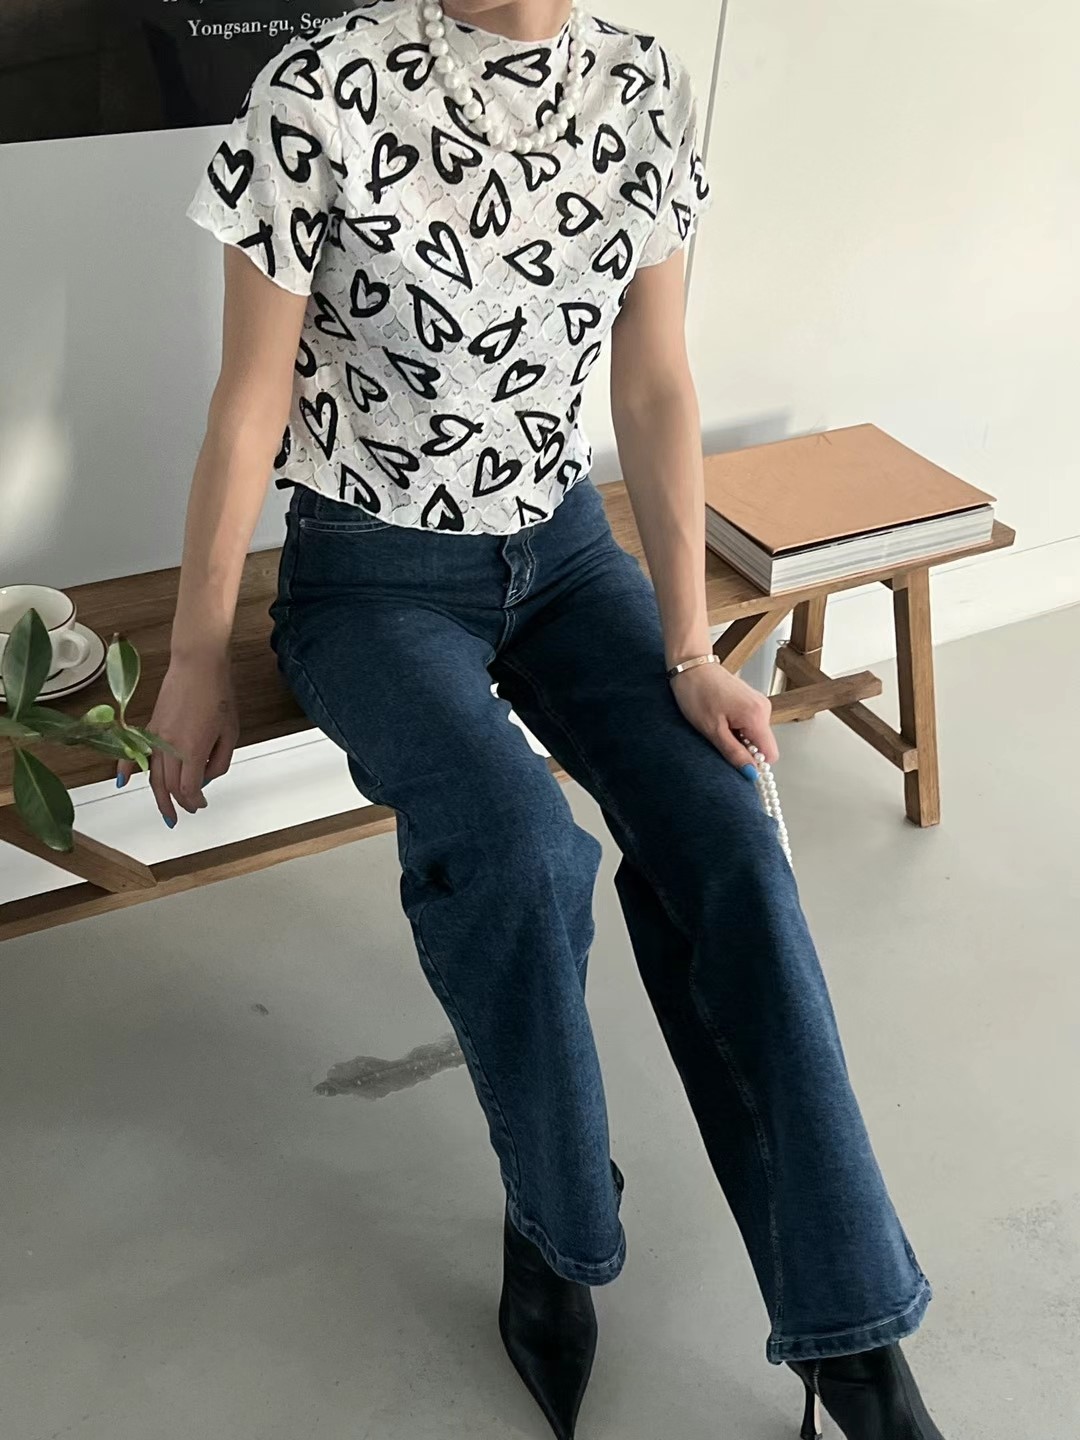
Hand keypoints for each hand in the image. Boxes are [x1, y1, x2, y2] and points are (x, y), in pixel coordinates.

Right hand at [116, 652, 238, 824]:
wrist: (197, 665)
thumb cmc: (217, 694)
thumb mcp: (231, 733)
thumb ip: (220, 760)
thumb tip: (208, 777)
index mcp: (193, 750)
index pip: (189, 788)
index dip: (194, 801)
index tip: (201, 804)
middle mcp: (170, 747)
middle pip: (168, 786)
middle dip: (177, 803)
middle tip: (184, 814)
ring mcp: (156, 737)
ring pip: (152, 775)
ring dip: (157, 796)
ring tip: (164, 811)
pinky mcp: (150, 726)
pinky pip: (135, 753)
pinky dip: (126, 768)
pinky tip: (122, 781)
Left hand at [670, 662, 778, 772]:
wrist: (691, 666)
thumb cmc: (696, 693)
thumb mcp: (712, 730)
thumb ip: (734, 753)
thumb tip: (751, 773)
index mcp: (756, 716)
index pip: (770, 755)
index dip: (754, 763)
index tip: (735, 760)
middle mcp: (763, 708)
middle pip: (763, 745)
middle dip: (743, 749)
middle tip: (720, 737)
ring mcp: (759, 703)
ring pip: (755, 735)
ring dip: (738, 737)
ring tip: (718, 724)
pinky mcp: (752, 701)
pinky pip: (751, 724)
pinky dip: (737, 727)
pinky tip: (720, 718)